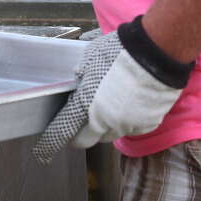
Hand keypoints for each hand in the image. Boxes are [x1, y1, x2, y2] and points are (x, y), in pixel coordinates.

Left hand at [33, 18, 188, 164]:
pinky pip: (131, 129)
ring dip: (105, 126)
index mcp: (84, 105)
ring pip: (110, 134)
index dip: (50, 142)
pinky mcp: (147, 125)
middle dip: (80, 135)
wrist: (157, 52)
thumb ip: (81, 76)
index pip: (62, 132)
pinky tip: (130, 104)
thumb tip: (79, 81)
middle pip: (87, 140)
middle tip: (80, 124)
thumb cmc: (120, 51)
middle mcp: (105, 121)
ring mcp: (127, 125)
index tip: (43, 150)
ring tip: (110, 105)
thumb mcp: (89, 59)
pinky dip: (127, 121)